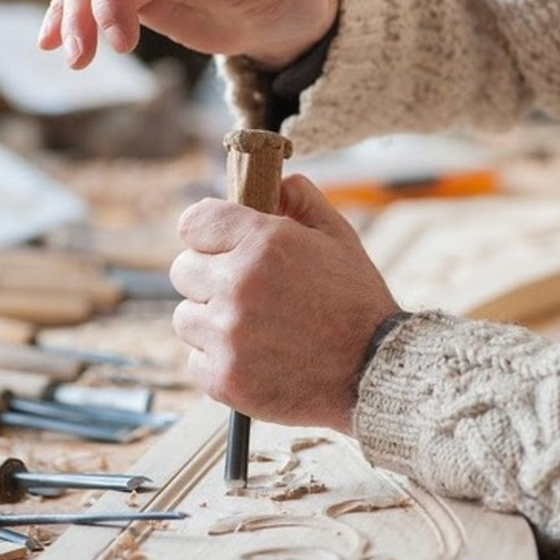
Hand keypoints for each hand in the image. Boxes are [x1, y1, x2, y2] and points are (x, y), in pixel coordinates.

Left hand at [169, 173, 399, 431]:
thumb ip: (301, 199)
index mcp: (262, 242)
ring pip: (185, 317)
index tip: (220, 245)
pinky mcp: (224, 377)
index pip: (192, 223)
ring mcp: (228, 334)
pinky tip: (254, 357)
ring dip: (211, 320)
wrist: (376, 373)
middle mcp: (237, 284)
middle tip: (246, 291)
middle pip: (183, 270)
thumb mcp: (339, 236)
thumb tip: (273, 182)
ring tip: (254, 327)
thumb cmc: (357, 301)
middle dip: (210, 276)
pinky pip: (195, 360)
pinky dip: (219, 360)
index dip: (207, 233)